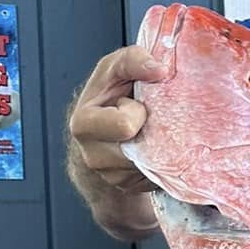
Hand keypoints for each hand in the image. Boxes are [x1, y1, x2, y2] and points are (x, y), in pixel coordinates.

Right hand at [67, 44, 166, 234]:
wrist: (106, 136)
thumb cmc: (111, 97)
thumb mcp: (115, 69)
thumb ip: (132, 60)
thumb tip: (160, 69)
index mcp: (85, 124)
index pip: (124, 125)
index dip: (138, 112)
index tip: (138, 102)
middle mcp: (94, 157)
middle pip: (145, 149)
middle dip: (153, 130)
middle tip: (146, 119)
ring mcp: (113, 177)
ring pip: (156, 163)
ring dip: (161, 145)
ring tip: (150, 132)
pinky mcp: (133, 188)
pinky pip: (160, 176)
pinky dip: (163, 162)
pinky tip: (155, 149)